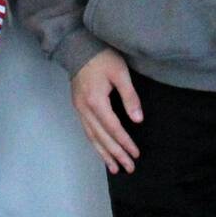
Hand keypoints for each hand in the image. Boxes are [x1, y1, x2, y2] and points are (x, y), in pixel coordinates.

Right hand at [71, 47, 142, 174]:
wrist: (77, 47)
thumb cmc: (102, 58)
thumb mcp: (120, 73)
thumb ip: (130, 97)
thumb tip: (138, 120)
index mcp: (96, 101)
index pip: (113, 128)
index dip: (125, 142)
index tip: (136, 154)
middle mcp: (85, 109)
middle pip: (102, 137)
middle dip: (116, 154)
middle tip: (129, 168)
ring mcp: (79, 109)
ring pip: (92, 137)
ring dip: (104, 154)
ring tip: (114, 169)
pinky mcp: (78, 107)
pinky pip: (87, 130)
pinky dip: (95, 143)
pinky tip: (101, 151)